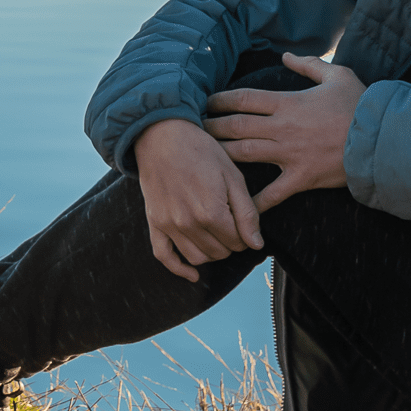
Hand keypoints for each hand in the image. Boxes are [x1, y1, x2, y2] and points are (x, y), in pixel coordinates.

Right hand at [134, 118, 262, 281]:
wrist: (163, 135)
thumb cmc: (202, 151)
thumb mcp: (233, 176)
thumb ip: (246, 213)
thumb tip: (256, 244)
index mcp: (212, 212)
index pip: (238, 242)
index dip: (246, 235)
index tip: (245, 224)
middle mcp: (189, 224)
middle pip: (219, 252)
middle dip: (231, 243)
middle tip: (233, 226)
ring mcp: (169, 225)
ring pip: (197, 257)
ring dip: (212, 253)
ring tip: (217, 237)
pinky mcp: (154, 223)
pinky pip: (164, 256)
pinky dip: (179, 269)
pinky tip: (192, 274)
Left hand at [203, 53, 364, 213]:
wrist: (382, 138)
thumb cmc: (360, 104)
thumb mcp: (337, 74)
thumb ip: (308, 64)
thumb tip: (286, 54)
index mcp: (288, 102)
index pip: (244, 98)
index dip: (220, 99)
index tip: (205, 102)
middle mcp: (283, 128)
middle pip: (236, 126)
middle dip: (211, 127)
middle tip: (193, 131)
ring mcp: (290, 154)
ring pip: (245, 154)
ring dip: (220, 155)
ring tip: (202, 158)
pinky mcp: (301, 178)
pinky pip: (272, 194)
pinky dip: (253, 202)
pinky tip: (236, 207)